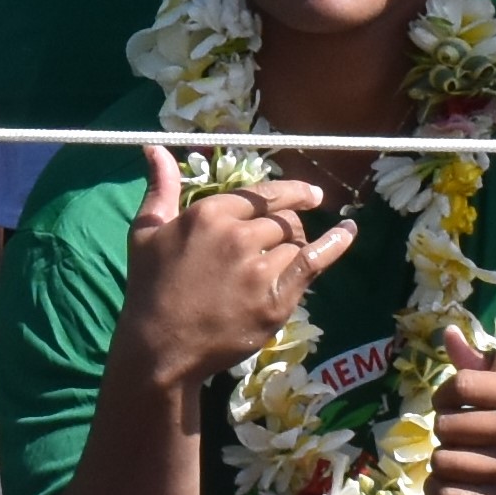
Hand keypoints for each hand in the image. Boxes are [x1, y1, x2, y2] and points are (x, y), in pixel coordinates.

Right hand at [104, 154, 354, 397]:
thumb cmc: (149, 288)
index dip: (288, 193)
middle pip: (283, 219)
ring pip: (296, 242)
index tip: (308, 194)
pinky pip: (314, 262)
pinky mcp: (275, 299)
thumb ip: (161, 187)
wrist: (160, 347)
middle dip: (290, 223)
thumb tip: (156, 146)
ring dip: (297, 245)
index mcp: (209, 215)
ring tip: (290, 256)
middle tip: (292, 233)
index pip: (261, 194)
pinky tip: (349, 231)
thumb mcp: (146, 232)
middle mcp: (238, 235)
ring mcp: (259, 268)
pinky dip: (336, 244)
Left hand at [428, 323, 495, 494]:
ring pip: (445, 463)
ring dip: (441, 464)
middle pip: (448, 427)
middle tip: (457, 438)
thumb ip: (485, 363)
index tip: (449, 406)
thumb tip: (448, 334)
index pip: (463, 386)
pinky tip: (449, 487)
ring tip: (456, 463)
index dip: (443, 397)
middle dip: (444, 433)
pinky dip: (440, 493)